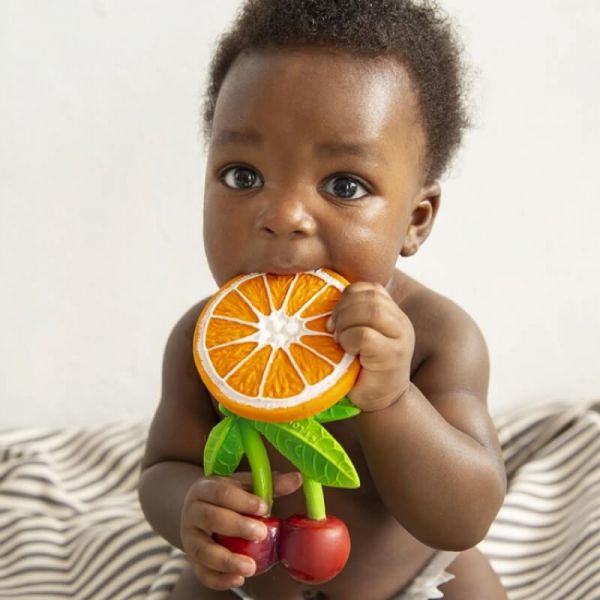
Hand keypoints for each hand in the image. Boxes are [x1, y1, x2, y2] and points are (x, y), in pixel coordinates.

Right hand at [180, 471, 301, 590]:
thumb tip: (297, 479)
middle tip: (261, 533)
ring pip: (203, 549)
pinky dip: (219, 579)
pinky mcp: (191, 559)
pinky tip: (238, 579)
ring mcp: (189, 537)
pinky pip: (201, 572)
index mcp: (205, 488)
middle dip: (237, 527)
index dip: (243, 500)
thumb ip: (270, 485)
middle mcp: (192, 511)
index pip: (221, 491)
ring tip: (250, 567)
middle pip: (211, 518)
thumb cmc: (227, 497)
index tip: (264, 508)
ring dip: (226, 560)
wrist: (198, 509)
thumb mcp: (244, 486)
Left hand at [328, 282, 414, 411]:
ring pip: (371, 311)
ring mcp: (400, 339)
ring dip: (346, 322)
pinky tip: (346, 351)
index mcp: (392, 313)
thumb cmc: (363, 369)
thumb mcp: (359, 336)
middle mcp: (400, 322)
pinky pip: (366, 335)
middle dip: (343, 308)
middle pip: (370, 296)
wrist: (382, 403)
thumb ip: (353, 317)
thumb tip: (320, 299)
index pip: (370, 288)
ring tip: (339, 339)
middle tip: (332, 329)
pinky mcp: (393, 356)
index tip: (334, 316)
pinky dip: (349, 339)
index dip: (347, 296)